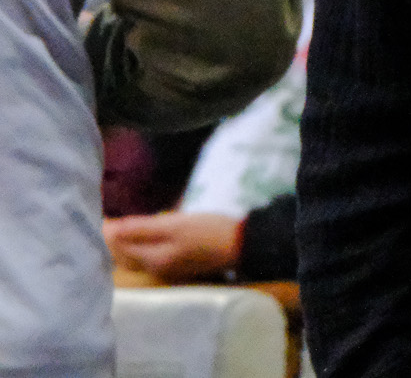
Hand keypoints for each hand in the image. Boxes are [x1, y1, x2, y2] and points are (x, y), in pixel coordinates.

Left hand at [104, 212, 240, 281]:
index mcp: (151, 259)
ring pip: (134, 257)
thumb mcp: (174, 225)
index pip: (118, 246)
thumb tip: (109, 229)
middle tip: (102, 220)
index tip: (97, 214)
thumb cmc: (207, 231)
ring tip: (115, 227)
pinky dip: (136, 246)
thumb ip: (141, 228)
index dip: (106, 231)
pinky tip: (139, 236)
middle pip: (123, 256)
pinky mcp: (176, 263)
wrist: (240, 244)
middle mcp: (154, 268)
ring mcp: (166, 268)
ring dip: (123, 244)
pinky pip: (146, 256)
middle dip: (110, 240)